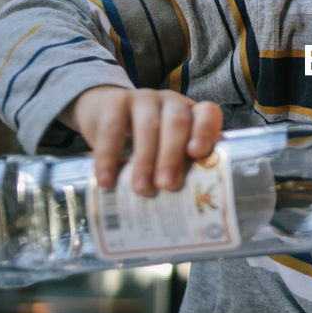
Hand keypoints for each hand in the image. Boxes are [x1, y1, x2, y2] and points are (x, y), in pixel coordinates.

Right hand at [62, 85, 223, 193]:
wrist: (104, 111)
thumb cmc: (147, 140)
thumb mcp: (166, 149)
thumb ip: (179, 170)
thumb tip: (187, 213)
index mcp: (192, 114)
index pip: (207, 114)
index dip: (205, 131)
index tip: (197, 154)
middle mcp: (171, 103)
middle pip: (177, 123)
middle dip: (173, 156)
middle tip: (168, 185)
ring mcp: (143, 99)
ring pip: (148, 126)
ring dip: (145, 161)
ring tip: (142, 189)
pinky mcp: (114, 103)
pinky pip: (111, 129)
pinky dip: (108, 157)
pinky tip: (107, 179)